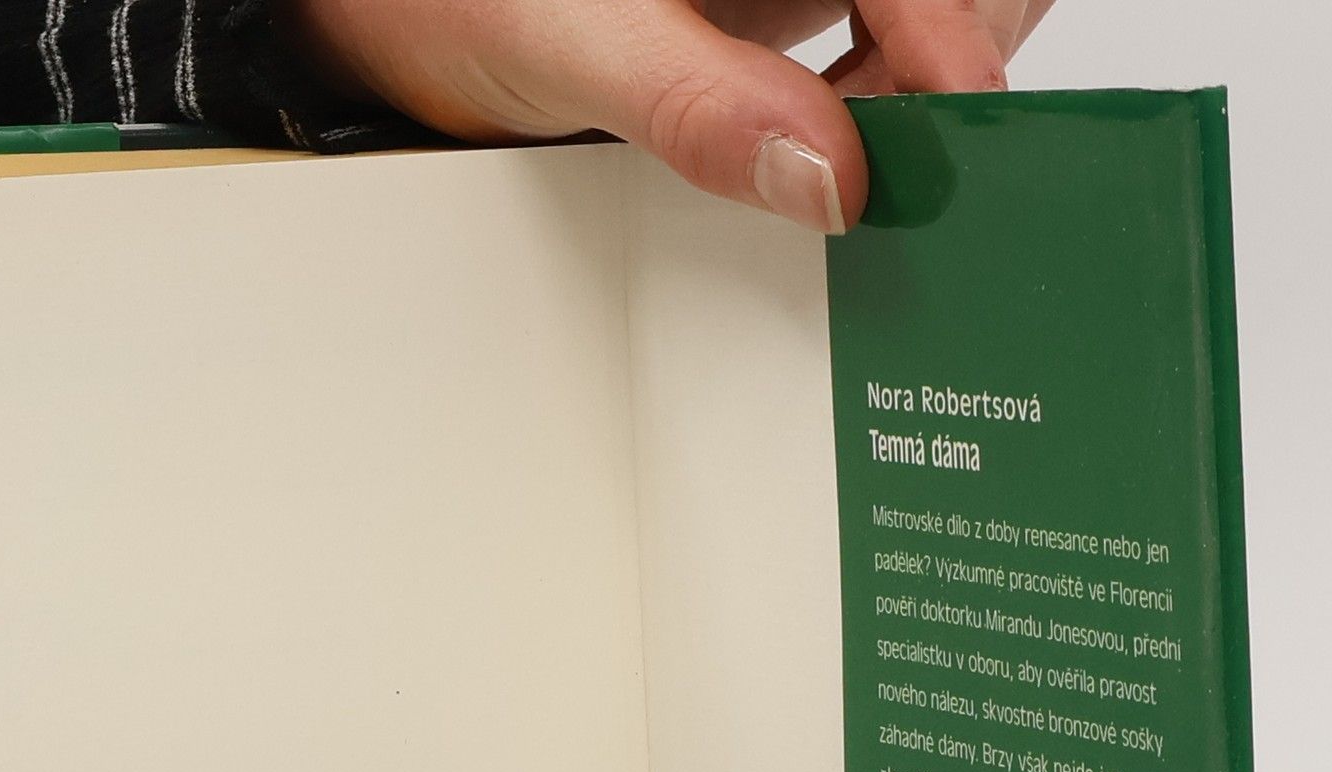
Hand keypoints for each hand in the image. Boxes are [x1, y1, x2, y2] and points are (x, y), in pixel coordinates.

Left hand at [289, 0, 1054, 230]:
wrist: (367, 20)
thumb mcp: (566, 41)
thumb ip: (695, 104)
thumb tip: (823, 178)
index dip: (954, 38)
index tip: (964, 138)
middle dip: (946, 69)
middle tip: (916, 181)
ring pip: (904, 27)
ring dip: (907, 105)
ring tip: (868, 192)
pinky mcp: (747, 35)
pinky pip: (844, 72)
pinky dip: (856, 129)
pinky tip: (826, 185)